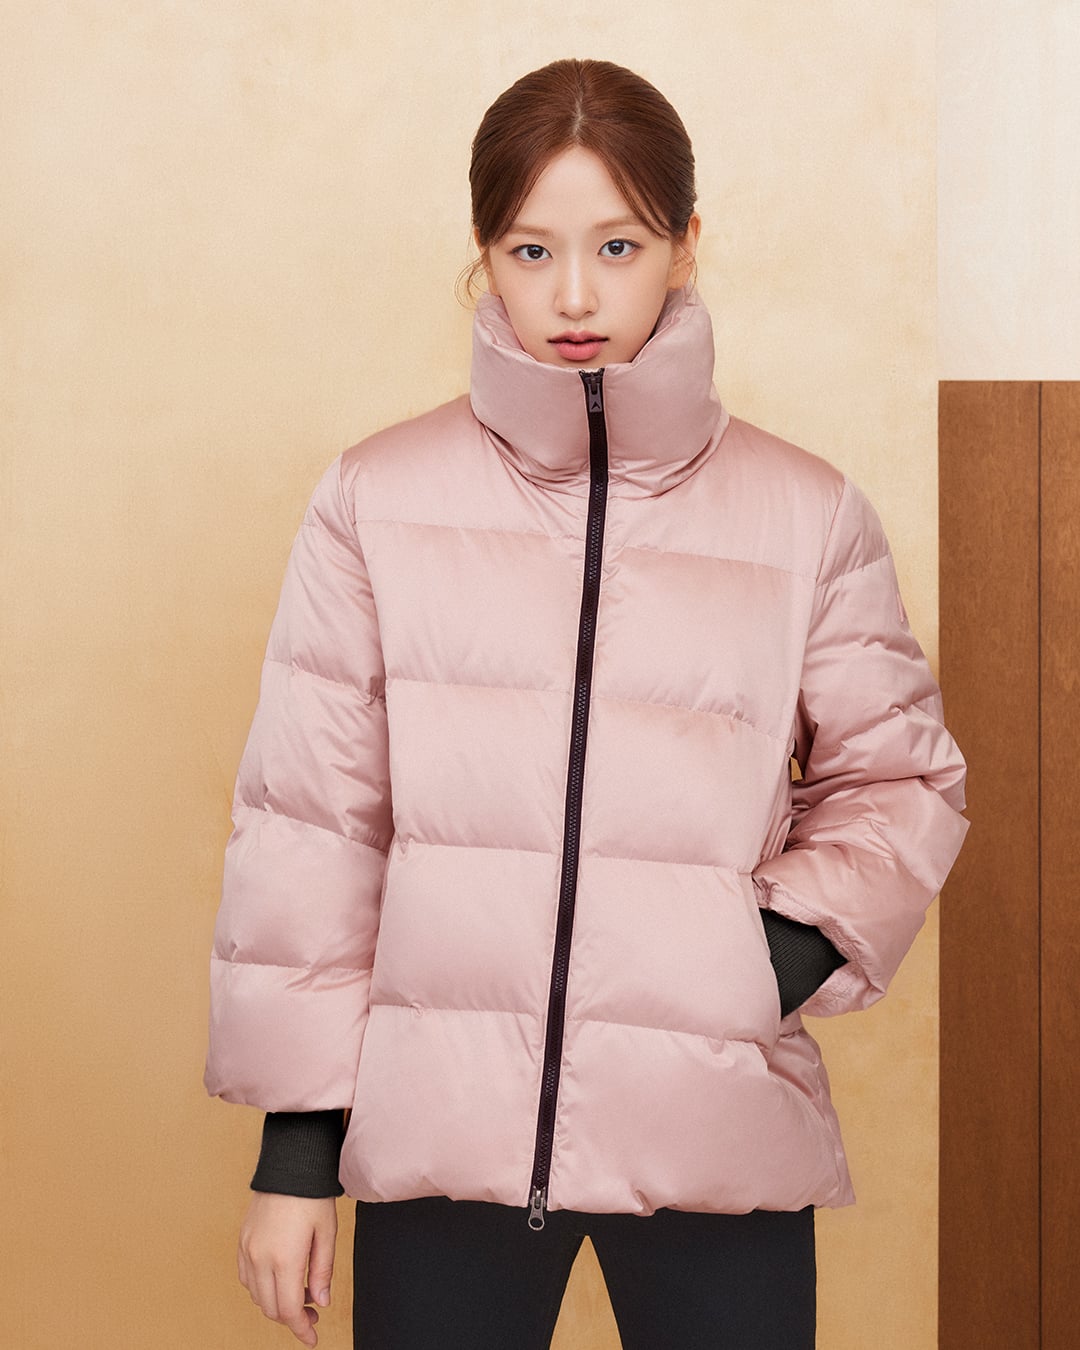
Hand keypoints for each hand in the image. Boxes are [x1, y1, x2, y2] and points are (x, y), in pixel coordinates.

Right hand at [238, 1192, 337, 1347]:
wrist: (289, 1164)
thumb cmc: (311, 1195)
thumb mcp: (327, 1233)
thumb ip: (323, 1270)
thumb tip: (321, 1301)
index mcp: (285, 1258)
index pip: (290, 1310)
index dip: (302, 1330)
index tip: (313, 1338)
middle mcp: (261, 1258)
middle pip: (271, 1308)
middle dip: (292, 1318)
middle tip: (313, 1312)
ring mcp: (248, 1250)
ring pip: (256, 1296)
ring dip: (276, 1303)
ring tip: (300, 1291)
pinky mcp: (242, 1241)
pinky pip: (246, 1278)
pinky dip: (261, 1288)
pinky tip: (278, 1279)